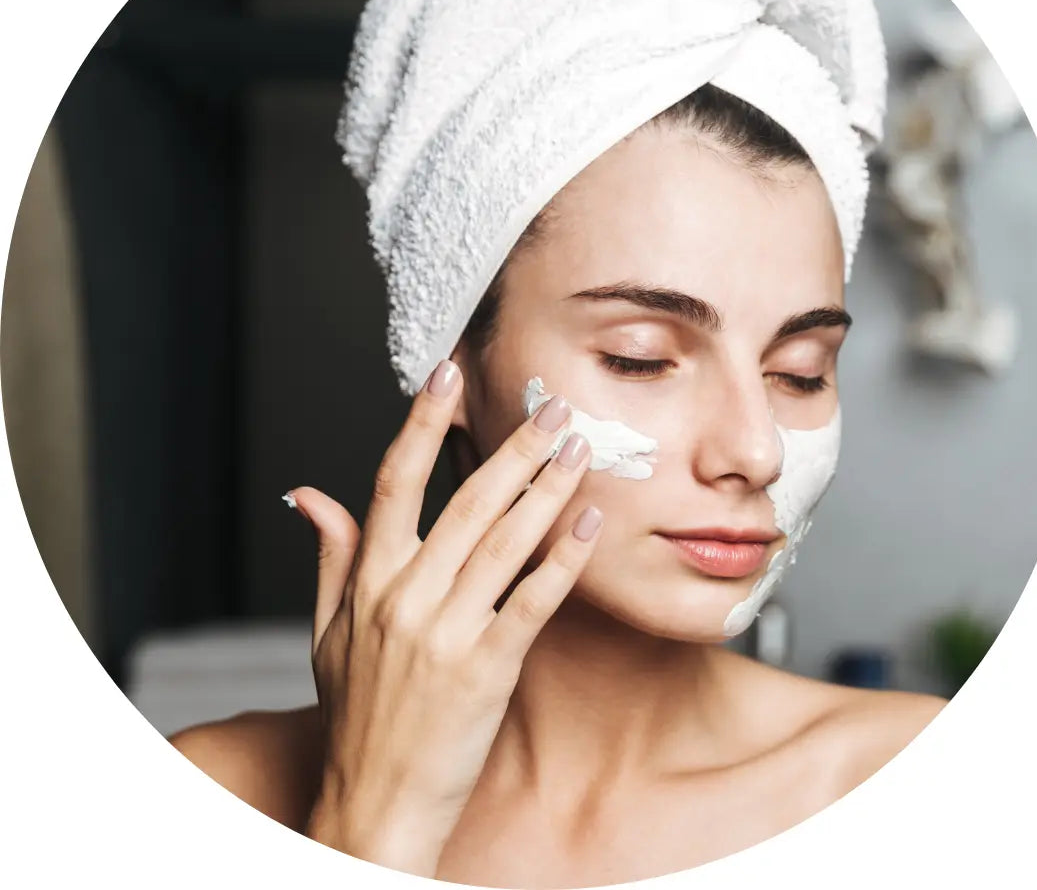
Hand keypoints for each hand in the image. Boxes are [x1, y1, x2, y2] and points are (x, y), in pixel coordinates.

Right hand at [290, 359, 602, 873]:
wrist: (375, 803)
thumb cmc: (357, 716)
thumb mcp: (325, 633)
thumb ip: (328, 555)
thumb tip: (307, 495)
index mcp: (368, 581)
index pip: (393, 481)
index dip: (422, 422)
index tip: (448, 374)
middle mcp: (406, 597)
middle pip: (467, 502)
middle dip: (514, 448)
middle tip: (552, 405)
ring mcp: (448, 633)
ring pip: (505, 541)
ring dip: (547, 488)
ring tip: (579, 447)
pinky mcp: (488, 669)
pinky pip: (533, 601)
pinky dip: (564, 558)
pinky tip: (588, 521)